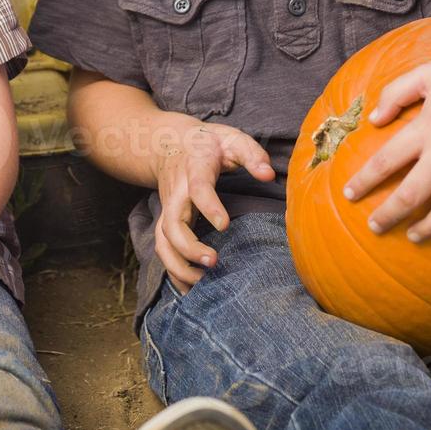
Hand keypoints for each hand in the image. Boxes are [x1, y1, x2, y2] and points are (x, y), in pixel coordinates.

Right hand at [152, 120, 275, 294]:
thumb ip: (252, 154)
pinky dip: (173, 272)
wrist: (168, 143)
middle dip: (189, 247)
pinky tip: (190, 290)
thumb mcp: (232, 139)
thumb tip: (268, 175)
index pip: (198, 189)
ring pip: (162, 241)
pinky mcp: (167, 222)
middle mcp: (176, 193)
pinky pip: (164, 250)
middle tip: (214, 262)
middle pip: (171, 223)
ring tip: (202, 283)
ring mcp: (168, 209)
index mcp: (194, 169)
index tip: (225, 225)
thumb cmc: (207, 144)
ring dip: (178, 265)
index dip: (208, 207)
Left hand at [341, 47, 430, 244]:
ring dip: (430, 229)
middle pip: (412, 194)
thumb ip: (394, 93)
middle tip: (374, 227)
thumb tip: (374, 120)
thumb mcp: (425, 74)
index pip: (385, 161)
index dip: (364, 180)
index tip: (349, 195)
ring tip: (414, 237)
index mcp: (425, 128)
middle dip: (389, 214)